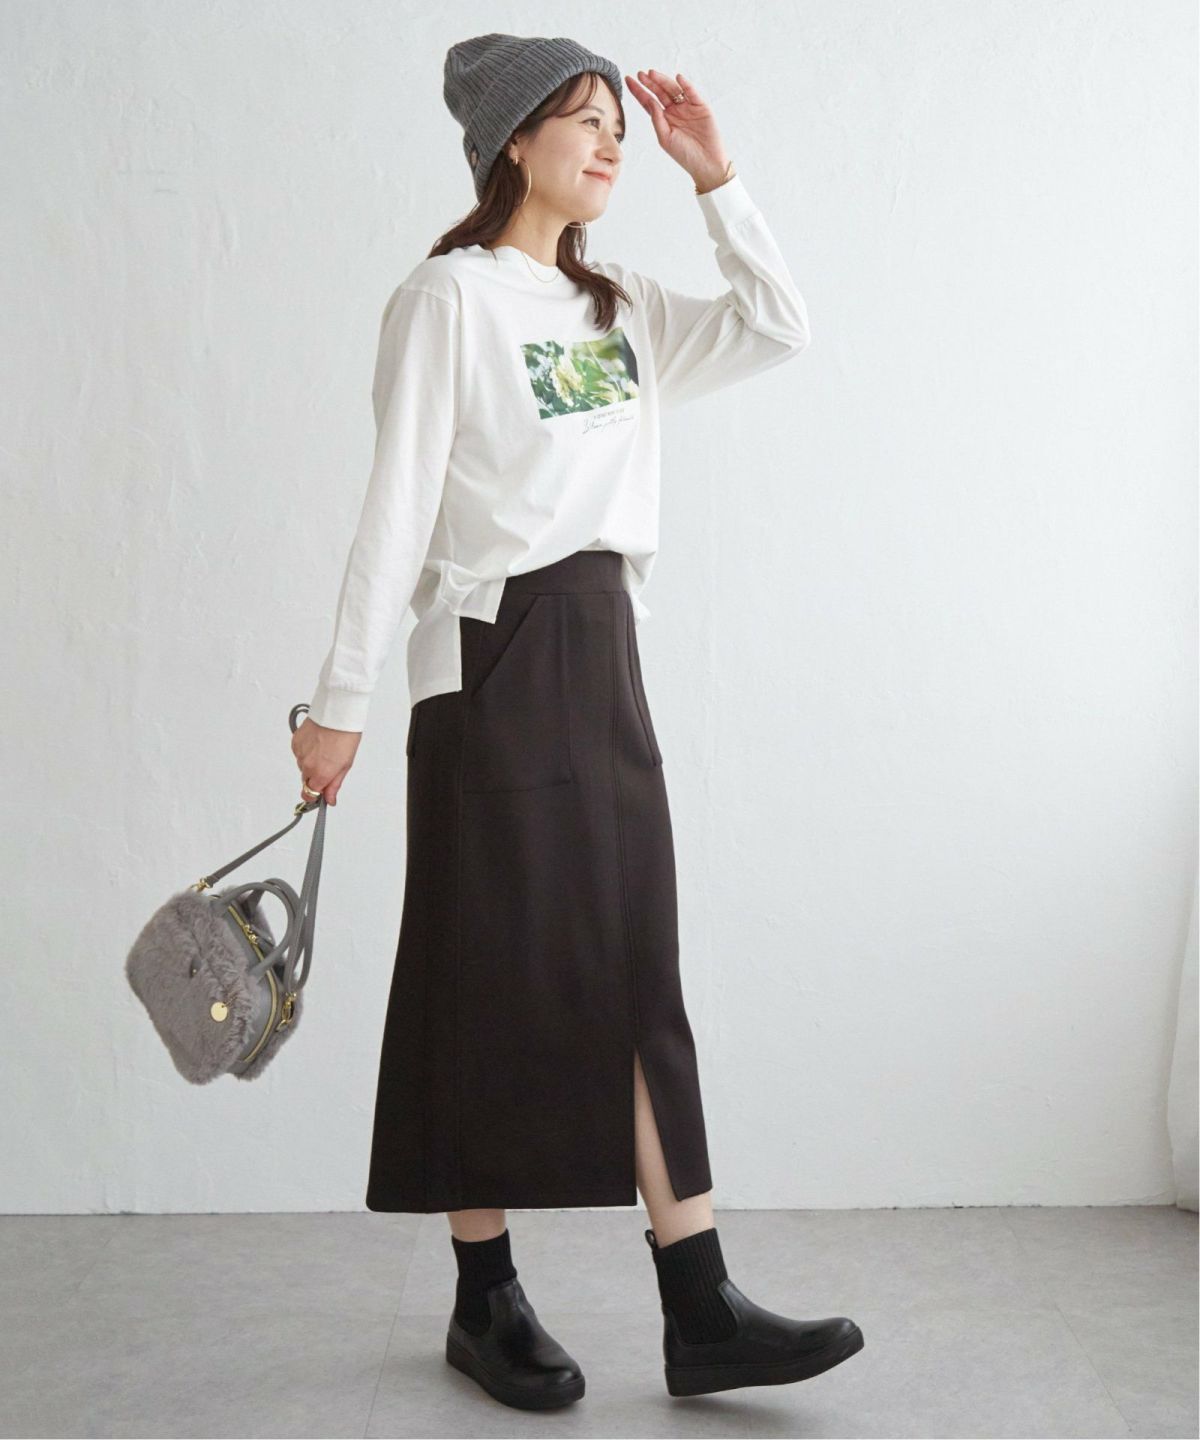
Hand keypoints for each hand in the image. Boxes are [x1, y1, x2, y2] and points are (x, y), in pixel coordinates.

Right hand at [291, 717, 361, 805]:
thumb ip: (334, 784)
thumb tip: (330, 800)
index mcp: (320, 774)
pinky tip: (317, 743)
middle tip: (329, 764)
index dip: (315, 795)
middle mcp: (307, 766)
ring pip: (303, 766)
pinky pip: (299, 753)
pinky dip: (306, 751)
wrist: (337, 714)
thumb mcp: (345, 765)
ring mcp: (299, 753)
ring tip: (324, 750)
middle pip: (307, 781)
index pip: (309, 795)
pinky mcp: (295, 742)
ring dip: (311, 763)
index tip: (321, 793)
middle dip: (316, 777)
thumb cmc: (345, 736)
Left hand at [623, 69, 730, 191]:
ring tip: (652, 74)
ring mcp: (687, 107)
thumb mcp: (665, 138)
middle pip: (660, 93)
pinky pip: (692, 93)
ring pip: (673, 90)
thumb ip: (656, 119)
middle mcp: (675, 111)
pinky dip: (686, 85)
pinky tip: (678, 78)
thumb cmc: (684, 154)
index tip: (628, 80)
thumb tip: (650, 101)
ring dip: (663, 81)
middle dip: (650, 83)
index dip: (639, 91)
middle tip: (640, 74)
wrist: (706, 163)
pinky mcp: (701, 106)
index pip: (649, 102)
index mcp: (664, 119)